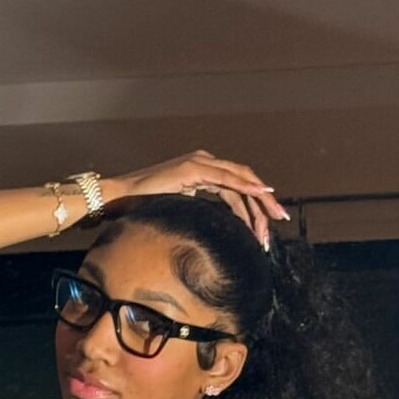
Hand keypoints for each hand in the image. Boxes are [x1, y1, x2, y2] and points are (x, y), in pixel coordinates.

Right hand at [113, 149, 289, 249]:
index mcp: (202, 173)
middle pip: (244, 182)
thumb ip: (200, 215)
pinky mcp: (193, 167)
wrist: (118, 200)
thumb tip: (219, 235)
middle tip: (281, 220)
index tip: (268, 226)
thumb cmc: (144, 210)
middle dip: (264, 203)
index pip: (237, 188)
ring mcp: (200, 163)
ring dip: (259, 199)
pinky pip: (226, 177)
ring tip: (273, 218)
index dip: (255, 205)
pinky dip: (246, 186)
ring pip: (240, 179)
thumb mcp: (181, 213)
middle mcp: (204, 163)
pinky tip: (261, 195)